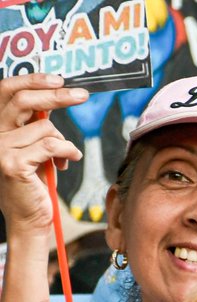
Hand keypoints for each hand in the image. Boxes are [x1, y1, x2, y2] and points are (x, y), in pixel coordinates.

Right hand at [0, 74, 86, 228]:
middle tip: (83, 96)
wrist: (30, 220)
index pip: (5, 91)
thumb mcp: (34, 148)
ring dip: (64, 142)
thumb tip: (53, 96)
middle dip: (56, 95)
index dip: (31, 80)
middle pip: (23, 101)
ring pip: (45, 128)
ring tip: (64, 158)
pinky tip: (69, 162)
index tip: (58, 79)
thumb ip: (34, 125)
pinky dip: (68, 152)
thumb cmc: (35, 184)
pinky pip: (51, 145)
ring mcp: (0, 149)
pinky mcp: (13, 164)